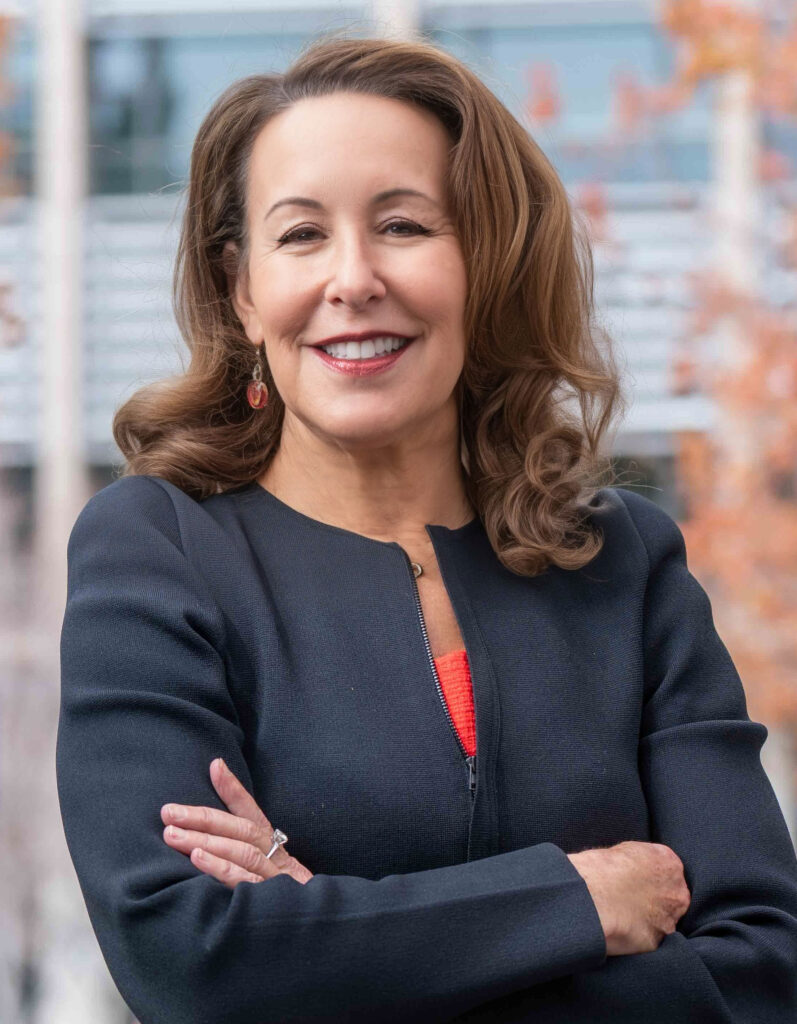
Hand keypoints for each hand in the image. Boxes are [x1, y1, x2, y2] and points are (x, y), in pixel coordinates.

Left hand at [161, 758, 313, 888]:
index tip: (215, 765)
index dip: (234, 789)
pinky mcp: (271, 901)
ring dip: (205, 840)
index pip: (252, 812)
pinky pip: (245, 882)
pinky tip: (198, 860)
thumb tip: (207, 832)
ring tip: (174, 834)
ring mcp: (275, 878)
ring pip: (241, 851)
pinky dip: (221, 868)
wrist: (314, 934)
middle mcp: (275, 857)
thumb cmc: (280, 902)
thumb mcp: (266, 873)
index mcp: (273, 847)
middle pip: (241, 829)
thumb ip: (240, 853)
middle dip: (203, 818)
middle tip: (168, 812)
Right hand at [567, 840, 690, 955]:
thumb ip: (643, 861)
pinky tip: (622, 927)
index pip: (671, 871)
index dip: (653, 877)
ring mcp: (669, 919)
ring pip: (664, 920)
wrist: (593, 895)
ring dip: (650, 919)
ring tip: (624, 914)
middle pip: (674, 897)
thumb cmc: (602, 868)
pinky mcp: (657, 941)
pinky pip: (650, 938)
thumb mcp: (627, 850)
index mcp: (670, 864)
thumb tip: (640, 869)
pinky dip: (639, 934)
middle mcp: (677, 892)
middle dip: (658, 900)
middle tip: (633, 899)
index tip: (639, 881)